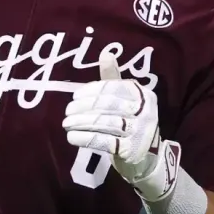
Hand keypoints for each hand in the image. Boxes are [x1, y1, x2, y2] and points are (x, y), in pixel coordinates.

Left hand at [63, 51, 181, 200]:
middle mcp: (146, 111)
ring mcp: (141, 132)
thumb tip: (105, 53)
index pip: (114, 88)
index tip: (75, 96)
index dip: (92, 91)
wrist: (146, 160)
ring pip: (106, 123)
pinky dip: (85, 138)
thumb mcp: (126, 100)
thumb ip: (114, 79)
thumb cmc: (131, 124)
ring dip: (81, 123)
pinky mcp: (132, 150)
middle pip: (109, 105)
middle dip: (84, 108)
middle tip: (66, 112)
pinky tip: (72, 137)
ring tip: (66, 124)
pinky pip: (104, 141)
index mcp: (144, 94)